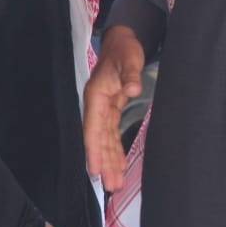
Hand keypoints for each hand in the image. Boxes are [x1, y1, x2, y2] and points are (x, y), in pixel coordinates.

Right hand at [83, 25, 144, 191]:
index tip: (95, 169)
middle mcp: (97, 106)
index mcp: (96, 96)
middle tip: (110, 185)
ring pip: (104, 140)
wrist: (123, 41)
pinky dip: (115, 150)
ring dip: (109, 160)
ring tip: (114, 183)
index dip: (93, 149)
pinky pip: (112, 135)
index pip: (93, 128)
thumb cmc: (124, 50)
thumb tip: (132, 89)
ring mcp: (104, 109)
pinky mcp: (113, 110)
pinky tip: (118, 165)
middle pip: (98, 139)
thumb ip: (130, 75)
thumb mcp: (129, 60)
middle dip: (103, 162)